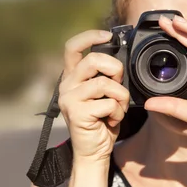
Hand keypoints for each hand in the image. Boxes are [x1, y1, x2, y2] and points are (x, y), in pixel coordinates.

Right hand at [58, 30, 130, 164]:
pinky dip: (118, 112)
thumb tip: (120, 60)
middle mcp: (66, 85)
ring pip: (104, 83)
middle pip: (93, 61)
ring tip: (118, 109)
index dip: (90, 37)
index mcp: (72, 76)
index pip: (73, 47)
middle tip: (119, 84)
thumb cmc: (101, 121)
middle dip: (115, 69)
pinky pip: (107, 103)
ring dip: (120, 96)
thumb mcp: (103, 93)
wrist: (94, 151)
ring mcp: (69, 99)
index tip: (108, 36)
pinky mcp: (77, 113)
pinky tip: (112, 120)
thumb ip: (105, 75)